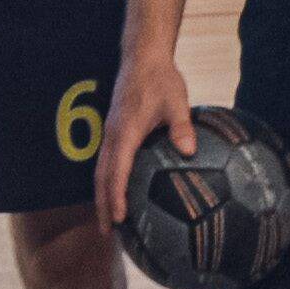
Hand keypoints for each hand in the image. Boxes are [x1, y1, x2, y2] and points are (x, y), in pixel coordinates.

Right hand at [94, 50, 196, 229]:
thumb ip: (181, 127)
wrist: (142, 56)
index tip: (118, 218)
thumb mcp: (177, 101)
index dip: (116, 196)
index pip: (117, 171)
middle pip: (101, 177)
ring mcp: (109, 132)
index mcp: (125, 131)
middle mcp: (112, 135)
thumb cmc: (161, 78)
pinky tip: (117, 192)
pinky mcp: (113, 130)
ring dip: (102, 195)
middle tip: (107, 232)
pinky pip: (106, 161)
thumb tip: (189, 151)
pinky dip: (107, 181)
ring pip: (100, 170)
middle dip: (102, 205)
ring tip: (108, 219)